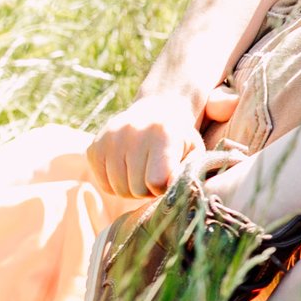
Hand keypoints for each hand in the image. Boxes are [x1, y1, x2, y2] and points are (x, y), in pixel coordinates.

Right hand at [88, 86, 236, 196]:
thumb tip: (208, 176)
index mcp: (162, 133)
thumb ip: (201, 168)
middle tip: (158, 174)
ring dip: (132, 188)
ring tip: (144, 170)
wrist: (156, 110)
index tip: (171, 177)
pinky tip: (128, 167)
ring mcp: (108, 137)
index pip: (157, 182)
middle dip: (149, 189)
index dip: (165, 187)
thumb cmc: (183, 138)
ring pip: (118, 188)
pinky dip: (116, 182)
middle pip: (136, 188)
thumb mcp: (198, 150)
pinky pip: (102, 183)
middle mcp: (131, 131)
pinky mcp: (93, 146)